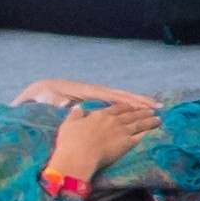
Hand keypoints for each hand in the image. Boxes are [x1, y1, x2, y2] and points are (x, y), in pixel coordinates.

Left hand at [11, 76, 151, 110]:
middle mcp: (96, 91)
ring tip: (155, 108)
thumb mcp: (48, 98)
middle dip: (140, 101)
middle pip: (122, 95)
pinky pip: (116, 102)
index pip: (112, 97)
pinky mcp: (96, 98)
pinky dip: (129, 105)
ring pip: (121, 98)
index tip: (143, 107)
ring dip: (138, 102)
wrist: (41, 89)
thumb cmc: (45, 95)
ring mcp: (97, 94)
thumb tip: (63, 104)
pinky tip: (139, 111)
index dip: (128, 102)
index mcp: (88, 91)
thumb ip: (55, 101)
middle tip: (158, 107)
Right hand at [46, 99, 156, 186]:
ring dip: (150, 120)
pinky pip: (140, 136)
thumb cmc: (70, 141)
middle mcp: (113, 120)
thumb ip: (75, 115)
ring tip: (158, 119)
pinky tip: (153, 131)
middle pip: (131, 114)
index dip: (127, 106)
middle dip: (142, 111)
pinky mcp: (127, 143)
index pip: (116, 108)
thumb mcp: (69, 124)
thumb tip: (77, 107)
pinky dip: (148, 132)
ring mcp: (121, 131)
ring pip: (139, 123)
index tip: (133, 105)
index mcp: (100, 115)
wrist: (79, 155)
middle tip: (152, 110)